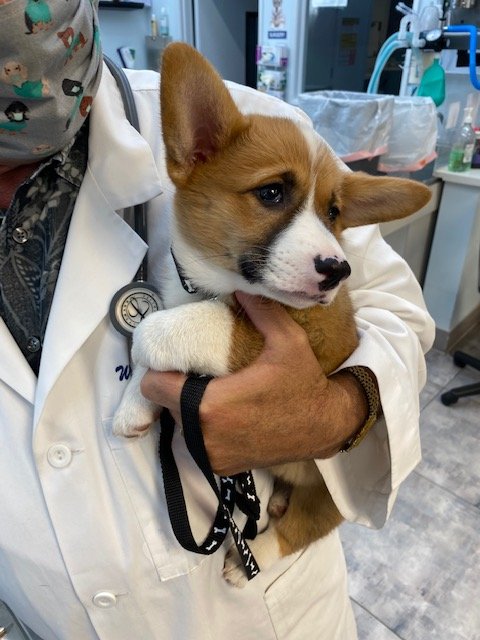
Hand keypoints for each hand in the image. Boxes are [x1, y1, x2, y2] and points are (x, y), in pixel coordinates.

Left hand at [140, 292, 368, 474]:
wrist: (325, 427)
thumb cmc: (303, 384)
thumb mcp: (287, 341)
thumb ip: (260, 311)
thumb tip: (239, 287)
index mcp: (211, 405)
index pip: (153, 387)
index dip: (158, 372)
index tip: (174, 361)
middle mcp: (204, 436)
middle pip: (167, 405)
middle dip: (177, 389)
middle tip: (197, 373)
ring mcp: (212, 456)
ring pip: (182, 426)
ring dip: (190, 410)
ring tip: (211, 392)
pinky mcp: (222, 467)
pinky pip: (199, 443)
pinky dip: (205, 430)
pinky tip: (225, 415)